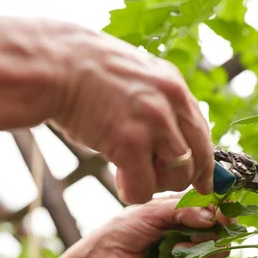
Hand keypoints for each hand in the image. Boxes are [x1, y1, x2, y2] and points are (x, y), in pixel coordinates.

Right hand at [49, 26, 213, 203]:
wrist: (53, 65)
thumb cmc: (84, 72)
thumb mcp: (134, 77)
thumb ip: (156, 101)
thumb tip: (169, 132)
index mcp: (173, 86)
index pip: (202, 132)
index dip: (204, 163)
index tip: (203, 182)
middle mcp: (171, 103)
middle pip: (198, 157)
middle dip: (179, 178)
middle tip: (152, 177)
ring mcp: (153, 123)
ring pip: (178, 176)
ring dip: (155, 184)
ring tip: (128, 172)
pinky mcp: (130, 143)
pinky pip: (145, 187)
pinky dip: (133, 192)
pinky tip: (119, 180)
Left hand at [87, 193, 231, 257]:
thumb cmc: (126, 228)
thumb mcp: (153, 211)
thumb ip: (182, 210)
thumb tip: (211, 216)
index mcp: (186, 208)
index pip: (216, 207)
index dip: (224, 211)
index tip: (224, 216)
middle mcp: (193, 228)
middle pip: (223, 231)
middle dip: (214, 234)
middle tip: (194, 235)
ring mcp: (192, 251)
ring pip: (219, 252)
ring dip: (202, 251)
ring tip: (176, 250)